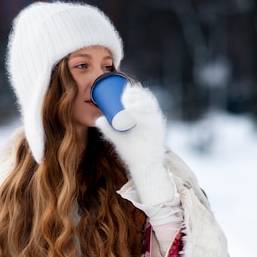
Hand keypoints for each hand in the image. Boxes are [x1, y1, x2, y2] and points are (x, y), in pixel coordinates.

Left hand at [96, 83, 174, 204]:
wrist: (142, 167)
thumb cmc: (133, 152)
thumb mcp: (118, 138)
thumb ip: (109, 129)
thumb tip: (98, 119)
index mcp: (146, 117)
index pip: (143, 99)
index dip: (135, 92)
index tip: (123, 90)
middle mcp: (153, 118)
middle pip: (147, 100)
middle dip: (136, 94)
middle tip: (123, 94)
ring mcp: (157, 124)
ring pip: (149, 107)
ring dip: (137, 101)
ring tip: (125, 100)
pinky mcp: (158, 131)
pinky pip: (151, 118)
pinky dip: (141, 113)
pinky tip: (132, 110)